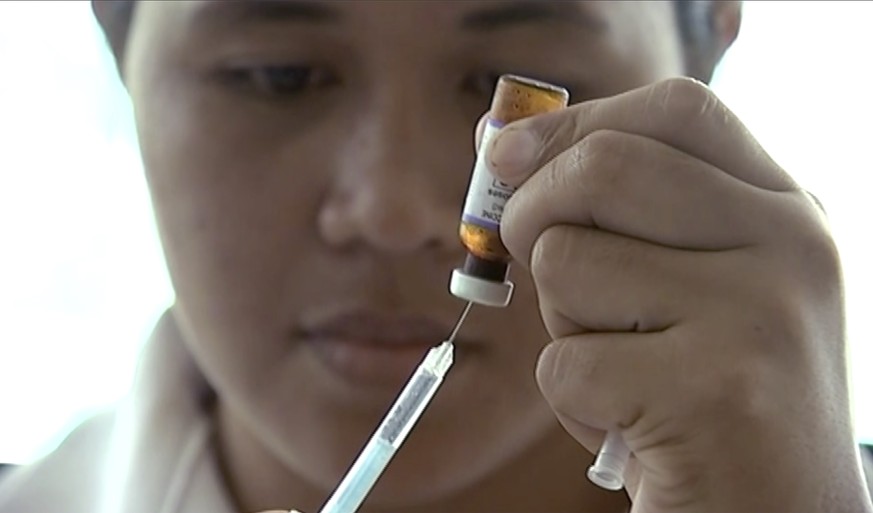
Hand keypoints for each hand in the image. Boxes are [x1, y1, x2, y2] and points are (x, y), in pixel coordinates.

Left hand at [485, 78, 872, 511]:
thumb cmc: (706, 394)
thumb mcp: (686, 283)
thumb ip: (616, 209)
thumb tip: (497, 137)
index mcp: (782, 211)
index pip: (675, 111)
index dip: (573, 122)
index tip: (503, 152)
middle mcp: (789, 247)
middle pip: (603, 167)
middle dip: (533, 217)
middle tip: (536, 269)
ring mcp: (759, 316)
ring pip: (567, 263)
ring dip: (564, 325)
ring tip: (627, 369)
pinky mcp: (714, 394)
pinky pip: (565, 363)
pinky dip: (574, 402)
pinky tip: (634, 424)